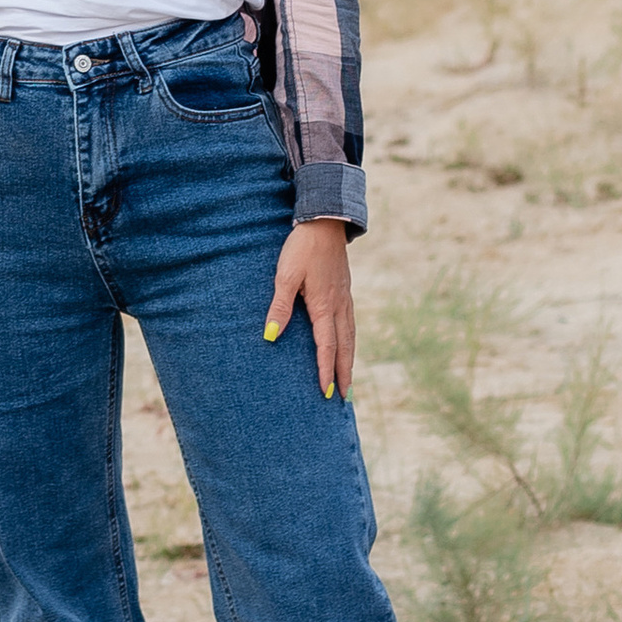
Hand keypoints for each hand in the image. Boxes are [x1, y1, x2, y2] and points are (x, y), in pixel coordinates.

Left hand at [265, 220, 354, 397]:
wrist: (325, 223)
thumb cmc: (301, 249)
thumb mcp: (285, 276)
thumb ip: (279, 306)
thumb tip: (271, 336)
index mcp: (324, 306)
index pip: (326, 346)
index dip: (325, 370)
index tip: (326, 392)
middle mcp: (339, 306)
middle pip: (344, 347)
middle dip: (344, 373)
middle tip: (344, 398)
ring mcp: (345, 299)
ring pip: (351, 336)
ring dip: (349, 360)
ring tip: (348, 380)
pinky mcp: (345, 291)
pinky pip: (351, 324)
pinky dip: (351, 341)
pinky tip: (347, 346)